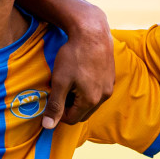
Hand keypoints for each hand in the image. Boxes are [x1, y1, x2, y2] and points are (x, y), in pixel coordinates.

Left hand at [43, 10, 114, 127]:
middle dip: (69, 107)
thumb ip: (55, 105)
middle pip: (83, 113)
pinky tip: (79, 75)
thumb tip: (48, 126)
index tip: (50, 101)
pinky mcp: (111, 76)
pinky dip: (87, 89)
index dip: (58, 114)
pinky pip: (98, 91)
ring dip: (78, 99)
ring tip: (68, 83)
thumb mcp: (60, 81)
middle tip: (58, 92)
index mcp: (90, 101)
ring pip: (91, 102)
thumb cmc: (74, 55)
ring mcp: (109, 86)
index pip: (72, 119)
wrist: (92, 32)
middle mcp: (104, 97)